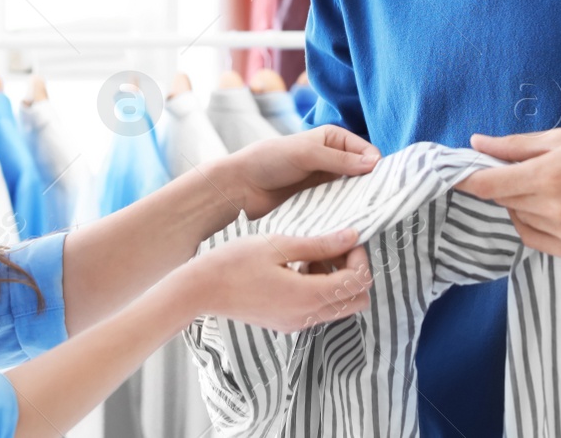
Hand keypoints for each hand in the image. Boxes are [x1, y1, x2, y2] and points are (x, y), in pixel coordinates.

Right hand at [184, 228, 373, 331]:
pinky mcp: (285, 323)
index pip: (358, 282)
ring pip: (338, 307)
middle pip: (357, 301)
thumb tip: (352, 236)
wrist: (200, 290)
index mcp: (308, 296)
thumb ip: (319, 244)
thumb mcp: (279, 245)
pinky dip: (318, 290)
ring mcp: (296, 323)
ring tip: (309, 257)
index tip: (346, 239)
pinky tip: (295, 268)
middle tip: (334, 249)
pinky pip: (317, 310)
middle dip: (353, 272)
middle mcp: (306, 316)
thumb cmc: (235, 262)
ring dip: (335, 281)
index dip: (360, 257)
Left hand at [221, 125, 380, 219]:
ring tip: (367, 215)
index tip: (385, 185)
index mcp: (334, 138)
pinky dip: (345, 211)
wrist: (241, 185)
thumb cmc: (269, 160)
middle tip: (379, 204)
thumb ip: (339, 159)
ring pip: (353, 191)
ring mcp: (326, 180)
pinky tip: (350, 221)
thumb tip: (374, 164)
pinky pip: (339, 205)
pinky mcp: (319, 199)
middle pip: (363, 172)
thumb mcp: (306, 154)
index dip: (377, 167)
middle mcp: (334, 158)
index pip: (367, 152)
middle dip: (371, 185)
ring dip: (359, 201)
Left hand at [456, 128, 560, 261]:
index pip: (490, 184)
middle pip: (504, 201)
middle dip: (502, 185)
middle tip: (519, 169)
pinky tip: (553, 208)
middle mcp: (556, 208)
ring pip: (519, 220)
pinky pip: (536, 240)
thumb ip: (517, 145)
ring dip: (520, 204)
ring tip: (549, 186)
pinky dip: (534, 224)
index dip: (466, 179)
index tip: (451, 175)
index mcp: (551, 175)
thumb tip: (478, 143)